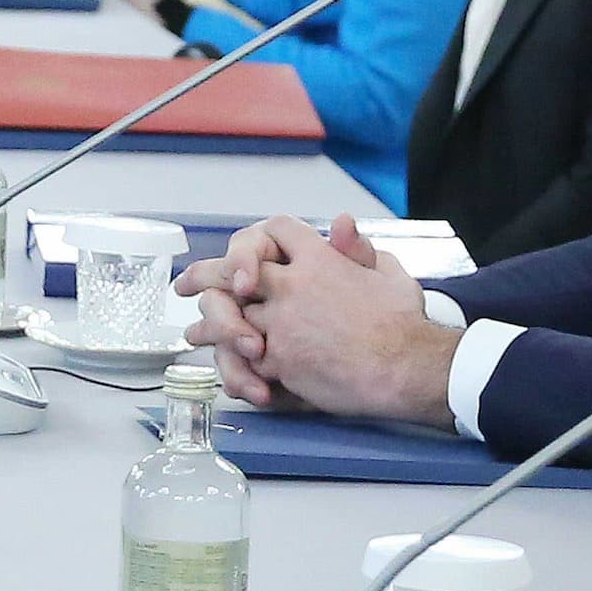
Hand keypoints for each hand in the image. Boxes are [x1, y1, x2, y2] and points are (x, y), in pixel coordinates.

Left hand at [185, 213, 452, 423]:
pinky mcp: (279, 359)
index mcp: (319, 260)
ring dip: (208, 324)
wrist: (406, 368)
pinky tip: (220, 362)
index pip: (277, 230)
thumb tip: (343, 222)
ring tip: (193, 332)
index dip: (260, 238)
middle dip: (204, 275)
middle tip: (185, 284)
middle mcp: (292, 286)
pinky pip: (242, 357)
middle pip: (231, 270)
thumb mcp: (390, 274)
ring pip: (228, 317)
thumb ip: (361, 250)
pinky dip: (230, 361)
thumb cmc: (405, 324)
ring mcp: (281, 323)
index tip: (245, 251)